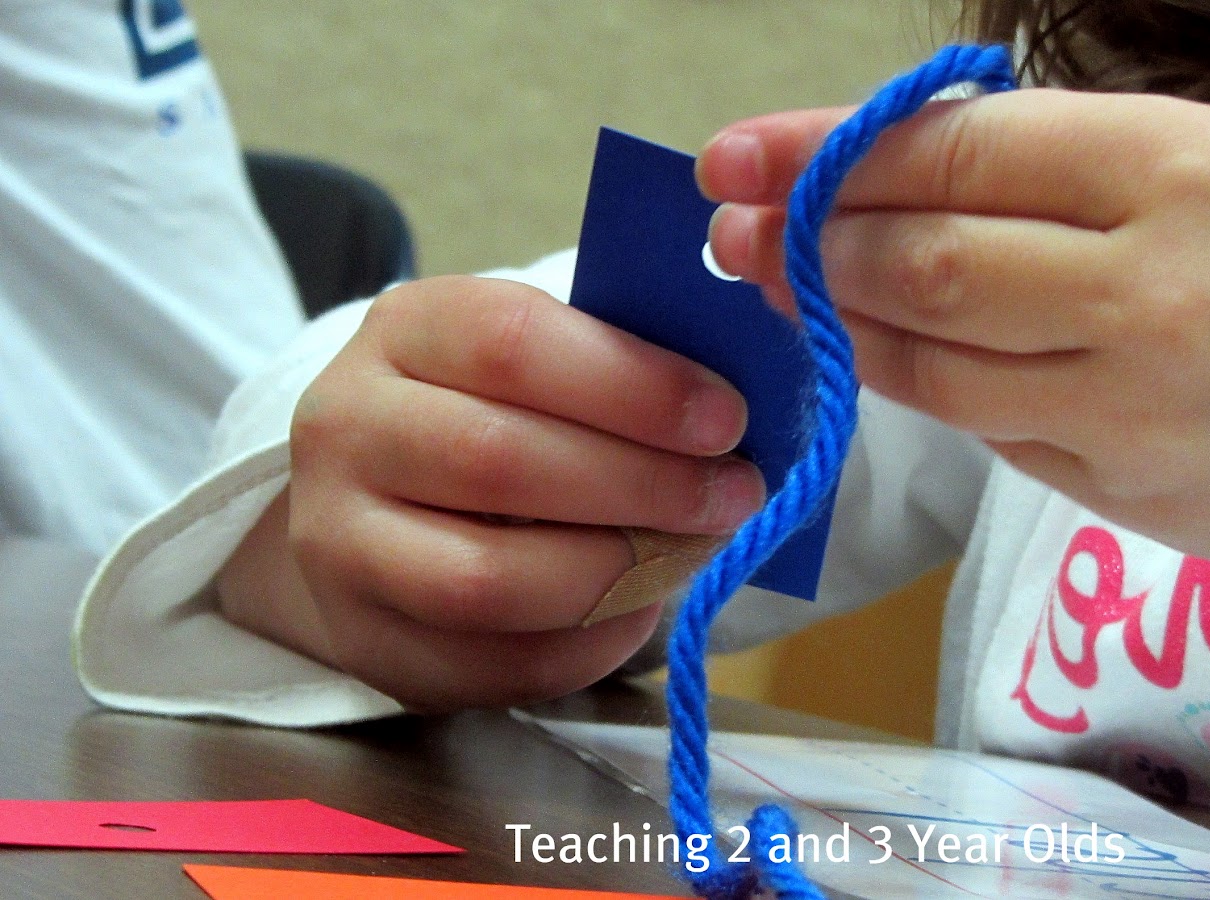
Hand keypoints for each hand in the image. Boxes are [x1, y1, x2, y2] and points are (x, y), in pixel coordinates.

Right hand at [218, 275, 764, 710]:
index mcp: (404, 330)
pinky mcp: (365, 643)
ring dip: (617, 574)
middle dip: (642, 485)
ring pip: (487, 580)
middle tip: (733, 496)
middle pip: (500, 463)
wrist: (371, 502)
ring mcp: (340, 545)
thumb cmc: (493, 411)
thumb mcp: (537, 358)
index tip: (726, 419)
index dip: (633, 385)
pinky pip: (495, 664)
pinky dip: (589, 644)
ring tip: (691, 554)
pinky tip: (640, 607)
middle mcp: (348, 429)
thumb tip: (739, 408)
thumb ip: (619, 367)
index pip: (513, 342)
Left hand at [698, 90, 1209, 598]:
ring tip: (789, 295)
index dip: (827, 156)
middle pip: (923, 265)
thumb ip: (1072, 170)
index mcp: (1180, 168)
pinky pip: (994, 433)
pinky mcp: (1127, 496)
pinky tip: (896, 358)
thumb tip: (899, 181)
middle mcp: (1150, 291)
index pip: (955, 155)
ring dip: (842, 329)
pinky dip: (931, 390)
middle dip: (809, 246)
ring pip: (935, 367)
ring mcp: (1135, 409)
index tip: (743, 157)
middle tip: (739, 234)